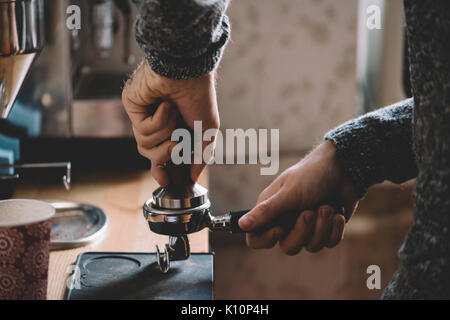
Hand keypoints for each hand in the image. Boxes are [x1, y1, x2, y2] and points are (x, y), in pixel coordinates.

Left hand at [122, 60, 219, 185]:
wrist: (188, 71)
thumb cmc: (200, 96)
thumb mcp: (207, 130)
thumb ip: (202, 155)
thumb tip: (194, 175)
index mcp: (175, 128)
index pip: (163, 155)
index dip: (163, 170)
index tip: (166, 182)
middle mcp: (158, 123)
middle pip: (152, 154)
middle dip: (164, 154)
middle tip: (176, 144)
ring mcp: (144, 115)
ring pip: (145, 145)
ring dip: (165, 133)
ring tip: (174, 115)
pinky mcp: (133, 107)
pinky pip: (142, 130)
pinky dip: (159, 121)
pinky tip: (165, 104)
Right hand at [238, 140, 359, 253]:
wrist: (346, 168)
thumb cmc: (312, 174)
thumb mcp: (288, 193)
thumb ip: (266, 211)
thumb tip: (241, 225)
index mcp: (271, 210)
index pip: (256, 237)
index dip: (266, 239)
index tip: (280, 229)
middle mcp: (286, 220)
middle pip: (287, 247)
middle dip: (302, 231)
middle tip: (310, 212)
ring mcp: (307, 225)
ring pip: (309, 246)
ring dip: (321, 227)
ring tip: (327, 207)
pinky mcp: (326, 228)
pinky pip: (328, 243)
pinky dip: (334, 228)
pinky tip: (337, 213)